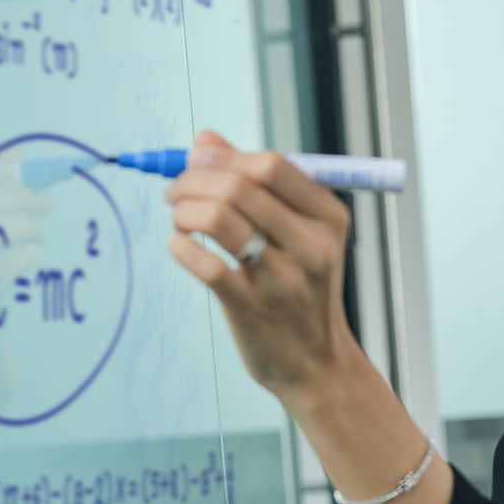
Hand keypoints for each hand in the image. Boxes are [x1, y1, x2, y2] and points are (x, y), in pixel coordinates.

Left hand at [165, 130, 358, 399]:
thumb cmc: (301, 290)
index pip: (272, 166)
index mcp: (329, 218)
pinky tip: (178, 245)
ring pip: (220, 219)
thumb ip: (255, 183)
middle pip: (241, 187)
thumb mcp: (298, 234)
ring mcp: (283, 279)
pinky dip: (181, 247)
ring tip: (178, 217)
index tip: (197, 160)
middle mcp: (312, 246)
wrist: (315, 362)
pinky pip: (205, 265)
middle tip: (175, 190)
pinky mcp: (252, 308)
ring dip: (185, 210)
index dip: (225, 156)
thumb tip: (204, 140)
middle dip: (194, 180)